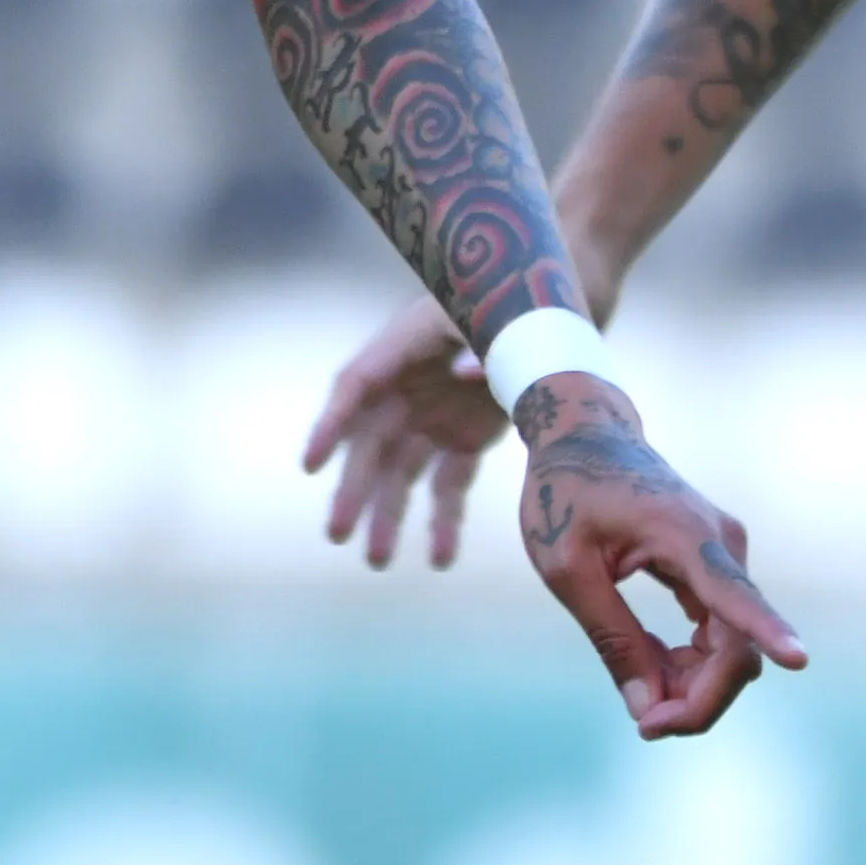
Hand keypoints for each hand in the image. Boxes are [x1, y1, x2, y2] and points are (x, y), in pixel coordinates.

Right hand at [304, 297, 506, 570]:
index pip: (355, 386)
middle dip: (354, 490)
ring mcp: (432, 418)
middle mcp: (407, 389)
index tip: (311, 463)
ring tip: (378, 560)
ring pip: (401, 475)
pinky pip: (448, 485)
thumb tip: (466, 374)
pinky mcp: (464, 442)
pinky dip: (445, 520)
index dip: (333, 424)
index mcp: (402, 348)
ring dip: (388, 516)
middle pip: (370, 444)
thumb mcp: (493, 313)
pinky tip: (441, 559)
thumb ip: (479, 345)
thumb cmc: (512, 303)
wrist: (554, 310)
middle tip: (338, 533)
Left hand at [509, 373, 808, 738]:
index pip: (733, 595)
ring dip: (694, 684)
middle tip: (645, 727)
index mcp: (684, 535)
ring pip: (734, 645)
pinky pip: (723, 629)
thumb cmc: (566, 496)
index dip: (767, 633)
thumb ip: (611, 638)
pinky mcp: (719, 565)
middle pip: (739, 644)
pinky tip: (655, 666)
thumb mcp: (567, 571)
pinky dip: (693, 661)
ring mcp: (728, 555)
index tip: (801, 660)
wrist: (586, 436)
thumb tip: (647, 709)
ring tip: (641, 698)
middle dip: (699, 698)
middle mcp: (723, 545)